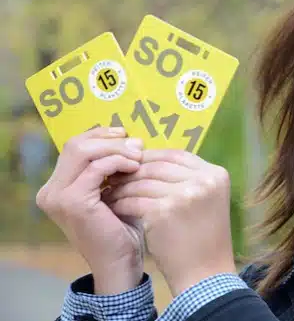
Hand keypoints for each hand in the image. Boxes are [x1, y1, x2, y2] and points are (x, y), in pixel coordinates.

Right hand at [36, 127, 145, 294]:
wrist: (120, 263)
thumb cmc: (122, 228)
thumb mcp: (114, 191)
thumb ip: (113, 167)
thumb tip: (132, 139)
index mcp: (57, 187)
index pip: (75, 147)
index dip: (100, 135)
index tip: (127, 135)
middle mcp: (50, 191)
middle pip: (76, 144)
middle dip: (110, 139)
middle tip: (137, 144)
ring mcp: (57, 197)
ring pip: (84, 151)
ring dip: (116, 149)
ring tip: (139, 154)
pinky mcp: (72, 201)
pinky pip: (96, 168)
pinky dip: (118, 162)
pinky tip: (135, 166)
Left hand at [105, 149, 235, 295]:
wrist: (206, 274)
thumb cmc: (204, 238)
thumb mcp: (206, 200)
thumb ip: (187, 178)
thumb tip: (151, 160)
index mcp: (216, 174)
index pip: (177, 154)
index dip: (151, 157)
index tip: (133, 163)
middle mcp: (203, 180)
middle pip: (158, 165)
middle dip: (133, 170)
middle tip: (113, 174)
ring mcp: (185, 194)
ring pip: (142, 182)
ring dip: (123, 186)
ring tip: (110, 191)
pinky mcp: (164, 211)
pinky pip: (134, 200)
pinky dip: (121, 203)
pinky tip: (113, 206)